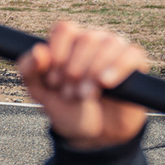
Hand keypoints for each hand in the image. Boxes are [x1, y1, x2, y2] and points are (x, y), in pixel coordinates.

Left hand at [17, 21, 150, 149]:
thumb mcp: (41, 94)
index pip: (64, 29)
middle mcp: (93, 41)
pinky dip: (117, 68)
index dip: (58, 53)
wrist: (94, 135)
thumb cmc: (68, 109)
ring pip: (108, 44)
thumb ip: (30, 72)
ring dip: (93, 73)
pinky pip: (131, 54)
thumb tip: (38, 50)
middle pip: (86, 38)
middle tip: (69, 93)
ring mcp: (115, 50)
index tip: (53, 79)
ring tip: (84, 95)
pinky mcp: (134, 63)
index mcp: (68, 44)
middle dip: (74, 70)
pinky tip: (105, 83)